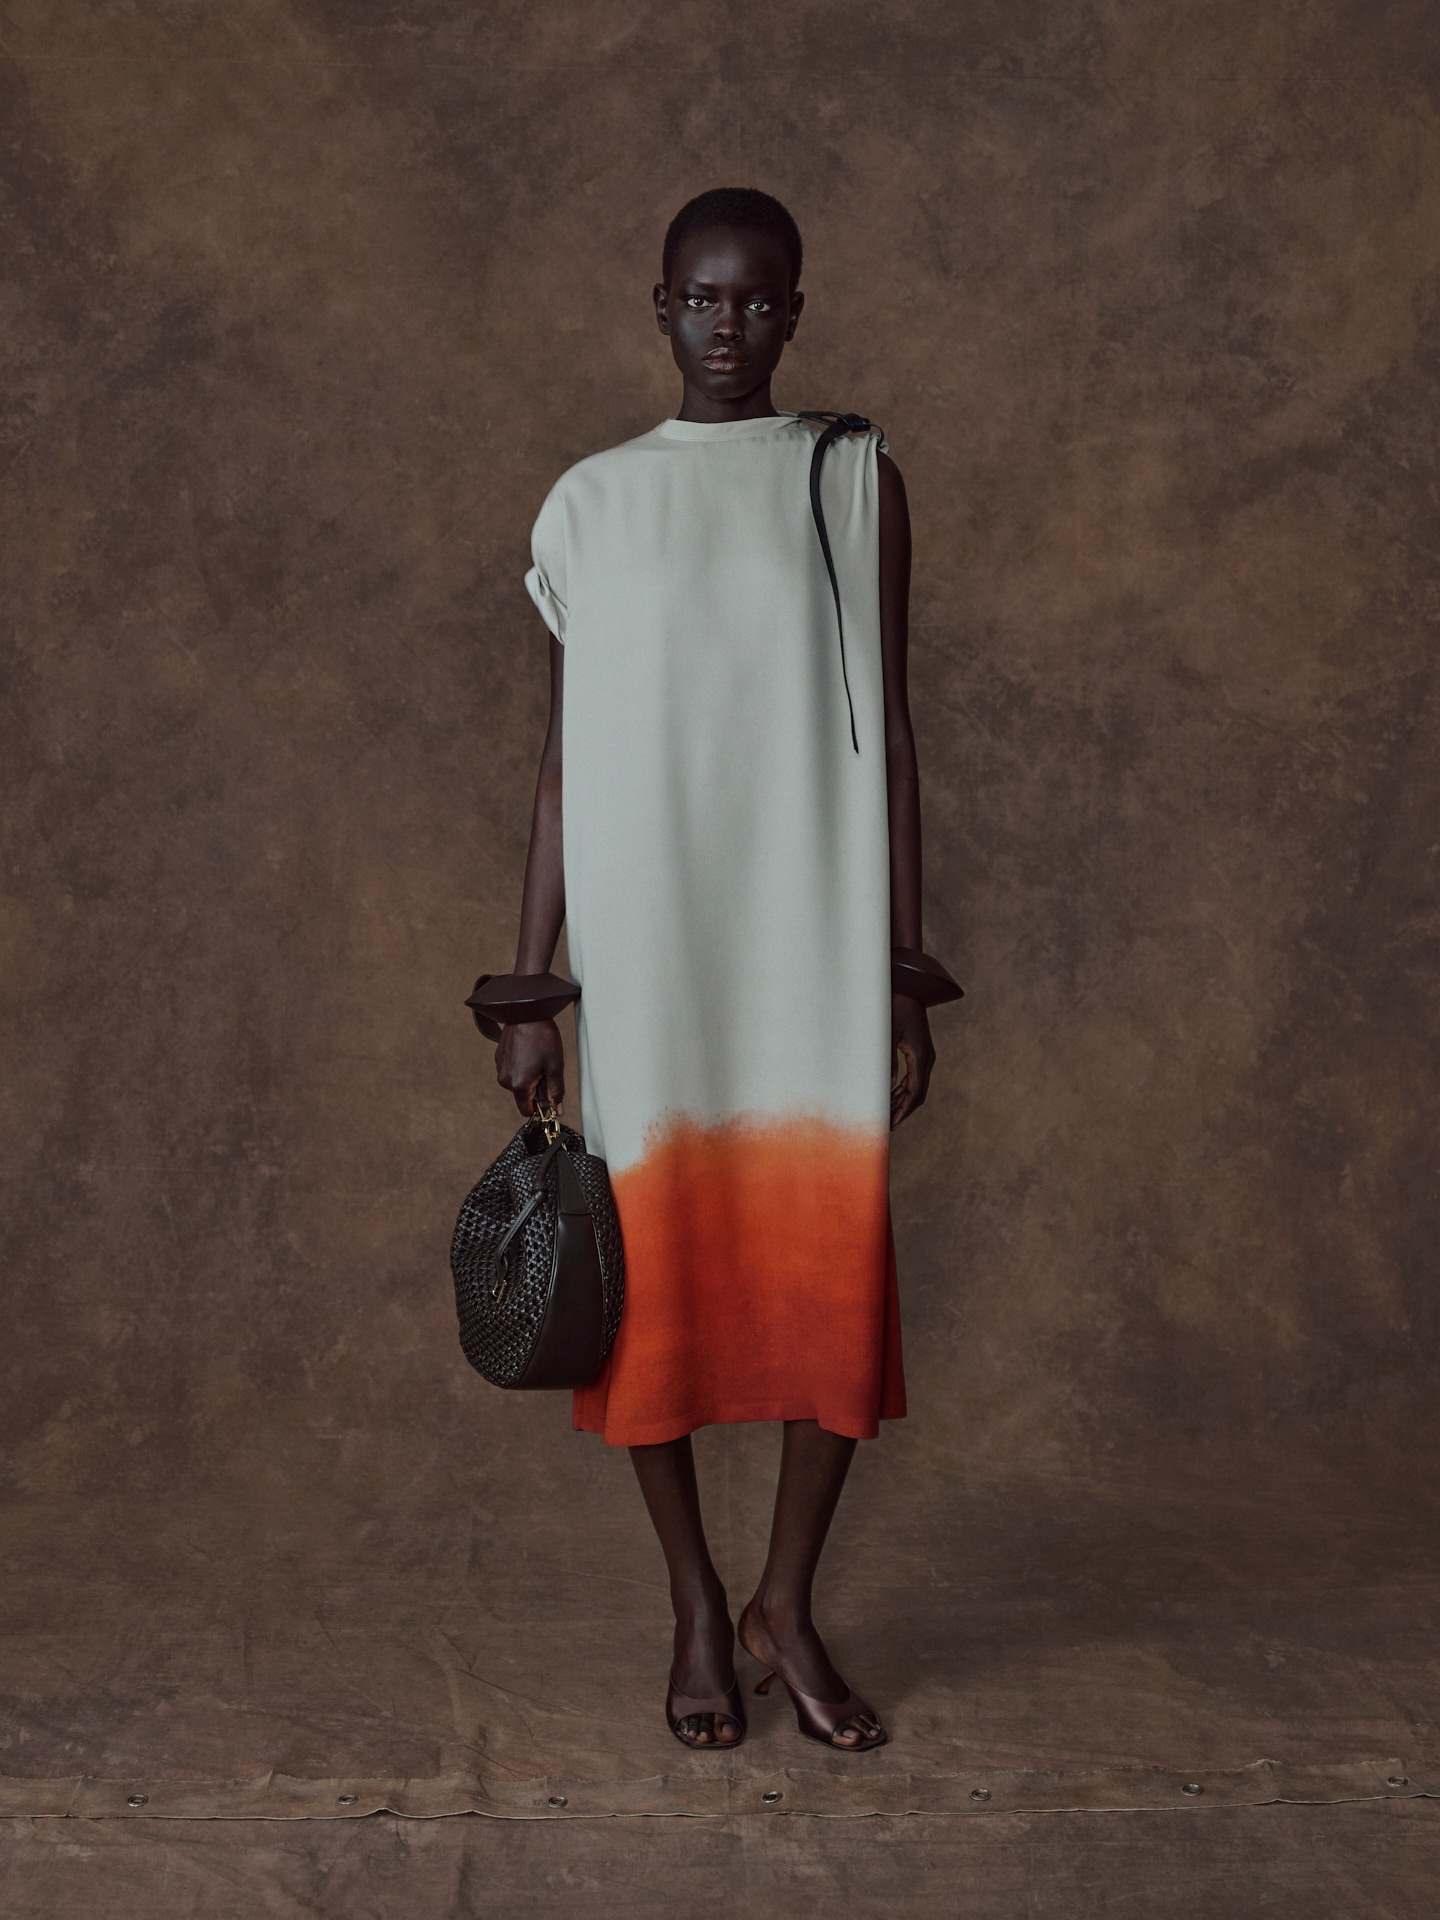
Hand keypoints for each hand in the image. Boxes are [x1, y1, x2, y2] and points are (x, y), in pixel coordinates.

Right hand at [495, 1018, 564, 1115]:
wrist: (525, 1011)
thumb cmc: (542, 1038)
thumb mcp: (555, 1066)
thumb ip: (556, 1091)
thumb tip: (557, 1111)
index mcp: (519, 1085)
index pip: (526, 1110)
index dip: (540, 1107)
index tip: (549, 1095)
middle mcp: (505, 1080)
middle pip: (523, 1095)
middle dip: (536, 1088)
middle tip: (546, 1068)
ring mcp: (500, 1068)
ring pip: (518, 1082)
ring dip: (529, 1076)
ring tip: (537, 1056)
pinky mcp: (499, 1058)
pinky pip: (512, 1070)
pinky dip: (521, 1066)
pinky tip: (528, 1050)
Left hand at [890, 994, 933, 1127]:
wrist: (909, 987)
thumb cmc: (895, 1007)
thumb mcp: (887, 1034)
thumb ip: (886, 1061)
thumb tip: (883, 1087)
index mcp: (921, 1056)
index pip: (915, 1093)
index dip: (903, 1111)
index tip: (891, 1124)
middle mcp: (927, 1058)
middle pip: (917, 1093)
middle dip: (902, 1110)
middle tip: (887, 1125)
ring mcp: (924, 1054)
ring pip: (916, 1086)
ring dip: (902, 1100)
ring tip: (886, 1113)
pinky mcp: (919, 1050)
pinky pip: (913, 1076)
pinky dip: (902, 1088)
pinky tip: (890, 1095)